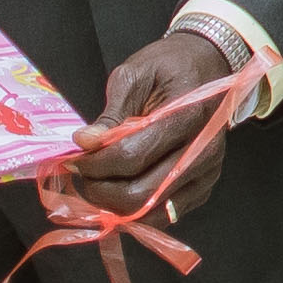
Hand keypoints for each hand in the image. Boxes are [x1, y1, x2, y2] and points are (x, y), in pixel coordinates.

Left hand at [72, 23, 264, 201]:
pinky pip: (163, 215)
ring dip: (114, 205)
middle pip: (141, 195)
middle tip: (82, 173)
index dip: (94, 163)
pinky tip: (119, 189)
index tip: (74, 156)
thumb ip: (111, 114)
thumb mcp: (134, 75)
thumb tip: (85, 143)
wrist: (208, 66)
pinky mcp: (202, 189)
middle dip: (100, 189)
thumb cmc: (170, 66)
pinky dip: (135, 211)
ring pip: (150, 212)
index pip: (132, 157)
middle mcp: (202, 152)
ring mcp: (205, 175)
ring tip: (97, 182)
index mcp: (188, 117)